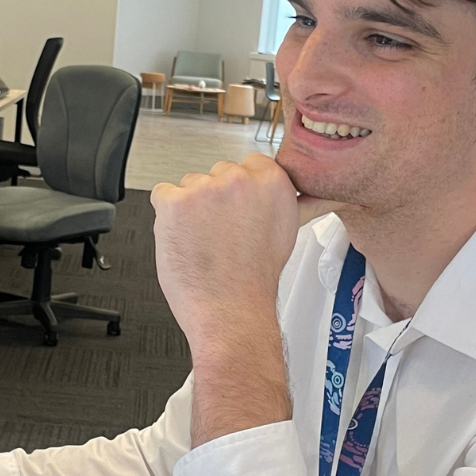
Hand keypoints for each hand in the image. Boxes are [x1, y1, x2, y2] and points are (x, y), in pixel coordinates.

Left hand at [150, 154, 324, 353]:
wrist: (230, 311)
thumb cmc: (254, 280)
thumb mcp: (288, 232)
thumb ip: (295, 203)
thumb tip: (313, 192)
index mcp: (271, 181)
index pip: (249, 163)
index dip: (240, 193)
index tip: (239, 212)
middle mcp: (239, 180)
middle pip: (217, 173)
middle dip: (215, 200)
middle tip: (222, 235)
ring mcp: (204, 190)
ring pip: (189, 185)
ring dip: (190, 209)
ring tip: (204, 241)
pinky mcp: (174, 203)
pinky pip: (161, 195)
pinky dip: (166, 217)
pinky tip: (184, 239)